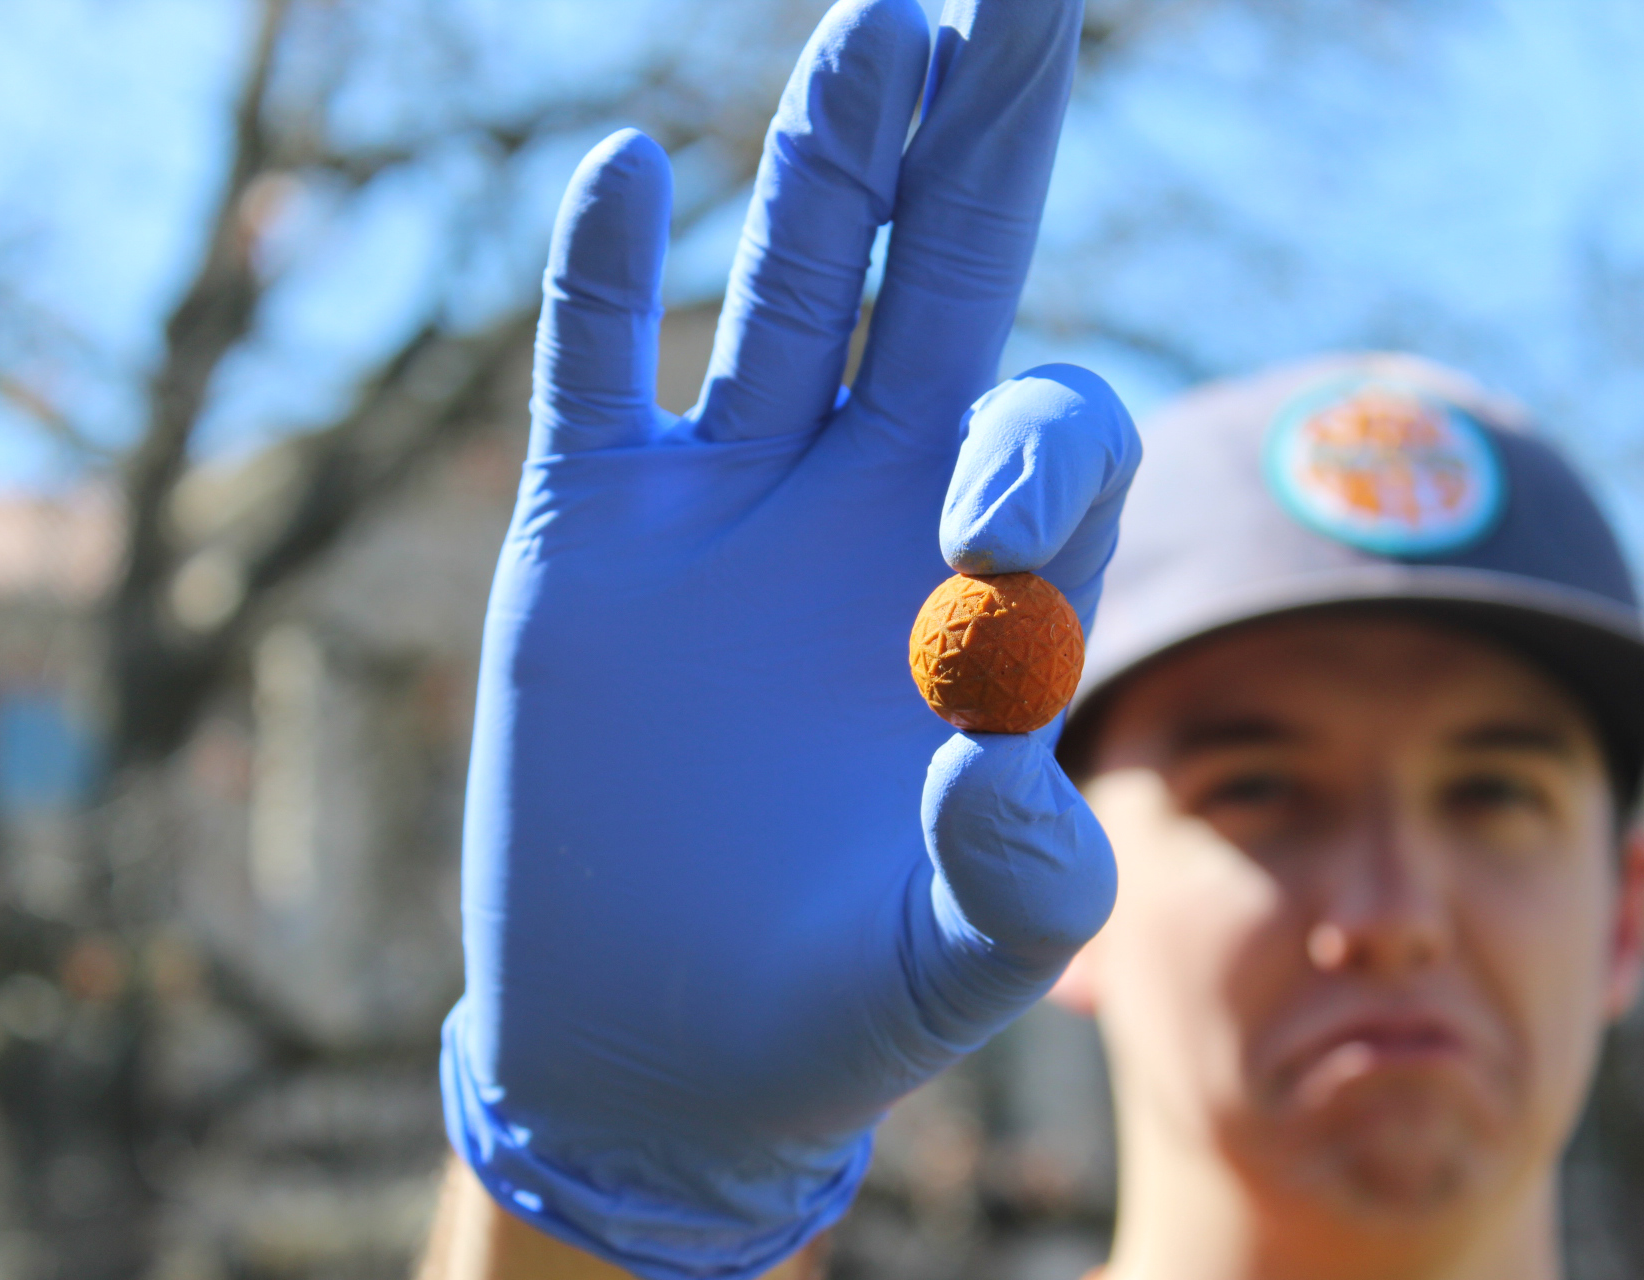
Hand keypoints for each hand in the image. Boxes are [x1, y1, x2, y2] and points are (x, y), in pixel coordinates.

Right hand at [440, 2, 1139, 1277]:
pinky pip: (600, 369)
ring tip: (885, 26)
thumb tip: (1006, 762)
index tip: (977, 529)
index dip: (1032, 446)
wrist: (658, 1047)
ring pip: (790, 288)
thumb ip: (1013, 883)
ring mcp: (731, 500)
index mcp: (988, 592)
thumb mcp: (945, 969)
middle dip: (984, 151)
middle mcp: (869, 507)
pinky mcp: (595, 528)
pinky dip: (599, 276)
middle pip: (945, 285)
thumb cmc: (831, 1011)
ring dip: (830, 163)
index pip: (1047, 438)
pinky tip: (625, 175)